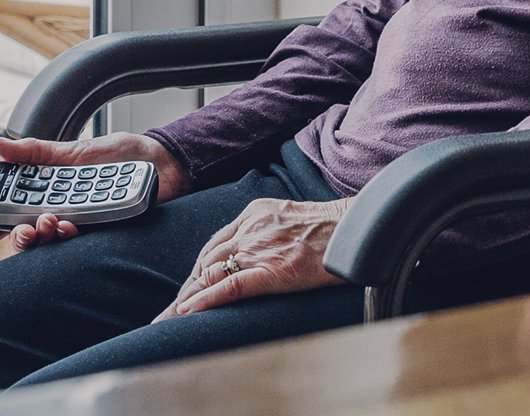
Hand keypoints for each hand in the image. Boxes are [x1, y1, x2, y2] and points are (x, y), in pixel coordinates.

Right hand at [0, 132, 191, 258]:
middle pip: (25, 235)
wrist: (163, 161)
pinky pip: (80, 246)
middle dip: (17, 237)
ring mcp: (81, 225)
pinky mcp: (103, 234)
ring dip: (43, 236)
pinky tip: (70, 227)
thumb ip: (34, 151)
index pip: (9, 215)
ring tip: (50, 222)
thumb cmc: (119, 154)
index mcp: (46, 193)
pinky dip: (70, 237)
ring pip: (49, 244)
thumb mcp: (72, 149)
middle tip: (23, 229)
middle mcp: (59, 213)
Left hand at [152, 196, 355, 321]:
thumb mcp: (292, 216)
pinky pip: (230, 286)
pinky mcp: (273, 269)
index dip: (199, 268)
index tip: (188, 287)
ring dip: (188, 296)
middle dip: (187, 285)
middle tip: (171, 309)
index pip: (216, 243)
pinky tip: (188, 311)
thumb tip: (259, 249)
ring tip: (171, 317)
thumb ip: (269, 228)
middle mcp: (252, 226)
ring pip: (211, 272)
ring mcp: (261, 246)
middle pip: (207, 259)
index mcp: (256, 212)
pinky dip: (205, 299)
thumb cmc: (333, 227)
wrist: (358, 229)